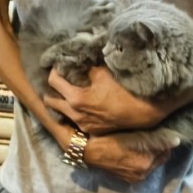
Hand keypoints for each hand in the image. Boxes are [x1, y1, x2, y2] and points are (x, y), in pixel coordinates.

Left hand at [45, 66, 164, 134]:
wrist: (142, 112)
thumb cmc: (123, 90)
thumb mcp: (102, 73)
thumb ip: (85, 68)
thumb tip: (77, 62)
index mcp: (76, 99)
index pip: (53, 82)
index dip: (53, 71)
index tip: (58, 67)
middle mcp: (75, 114)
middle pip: (50, 102)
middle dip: (50, 90)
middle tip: (57, 82)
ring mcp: (82, 125)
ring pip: (61, 112)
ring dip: (61, 102)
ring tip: (67, 93)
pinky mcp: (91, 130)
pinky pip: (75, 120)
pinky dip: (73, 112)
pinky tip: (81, 105)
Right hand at [83, 134, 173, 182]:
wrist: (87, 152)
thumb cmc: (107, 138)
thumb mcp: (131, 134)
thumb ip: (154, 138)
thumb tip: (176, 140)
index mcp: (145, 161)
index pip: (166, 149)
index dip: (164, 139)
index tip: (161, 131)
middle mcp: (144, 171)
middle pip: (161, 157)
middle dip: (159, 148)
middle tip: (152, 136)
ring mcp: (137, 177)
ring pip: (153, 163)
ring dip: (152, 154)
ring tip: (142, 145)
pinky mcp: (130, 179)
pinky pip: (144, 169)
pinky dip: (144, 161)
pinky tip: (135, 153)